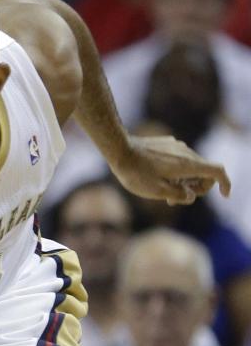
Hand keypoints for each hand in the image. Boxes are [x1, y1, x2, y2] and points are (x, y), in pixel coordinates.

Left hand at [111, 134, 230, 205]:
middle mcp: (187, 153)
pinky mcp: (168, 145)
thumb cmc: (136, 173)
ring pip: (191, 167)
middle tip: (172, 201)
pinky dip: (176, 172)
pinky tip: (156, 179)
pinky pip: (179, 160)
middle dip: (195, 189)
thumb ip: (178, 196)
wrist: (119, 149)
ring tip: (162, 192)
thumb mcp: (157, 192)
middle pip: (204, 172)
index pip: (217, 171)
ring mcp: (177, 146)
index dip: (225, 184)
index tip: (224, 195)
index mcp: (188, 165)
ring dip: (184, 182)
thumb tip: (190, 196)